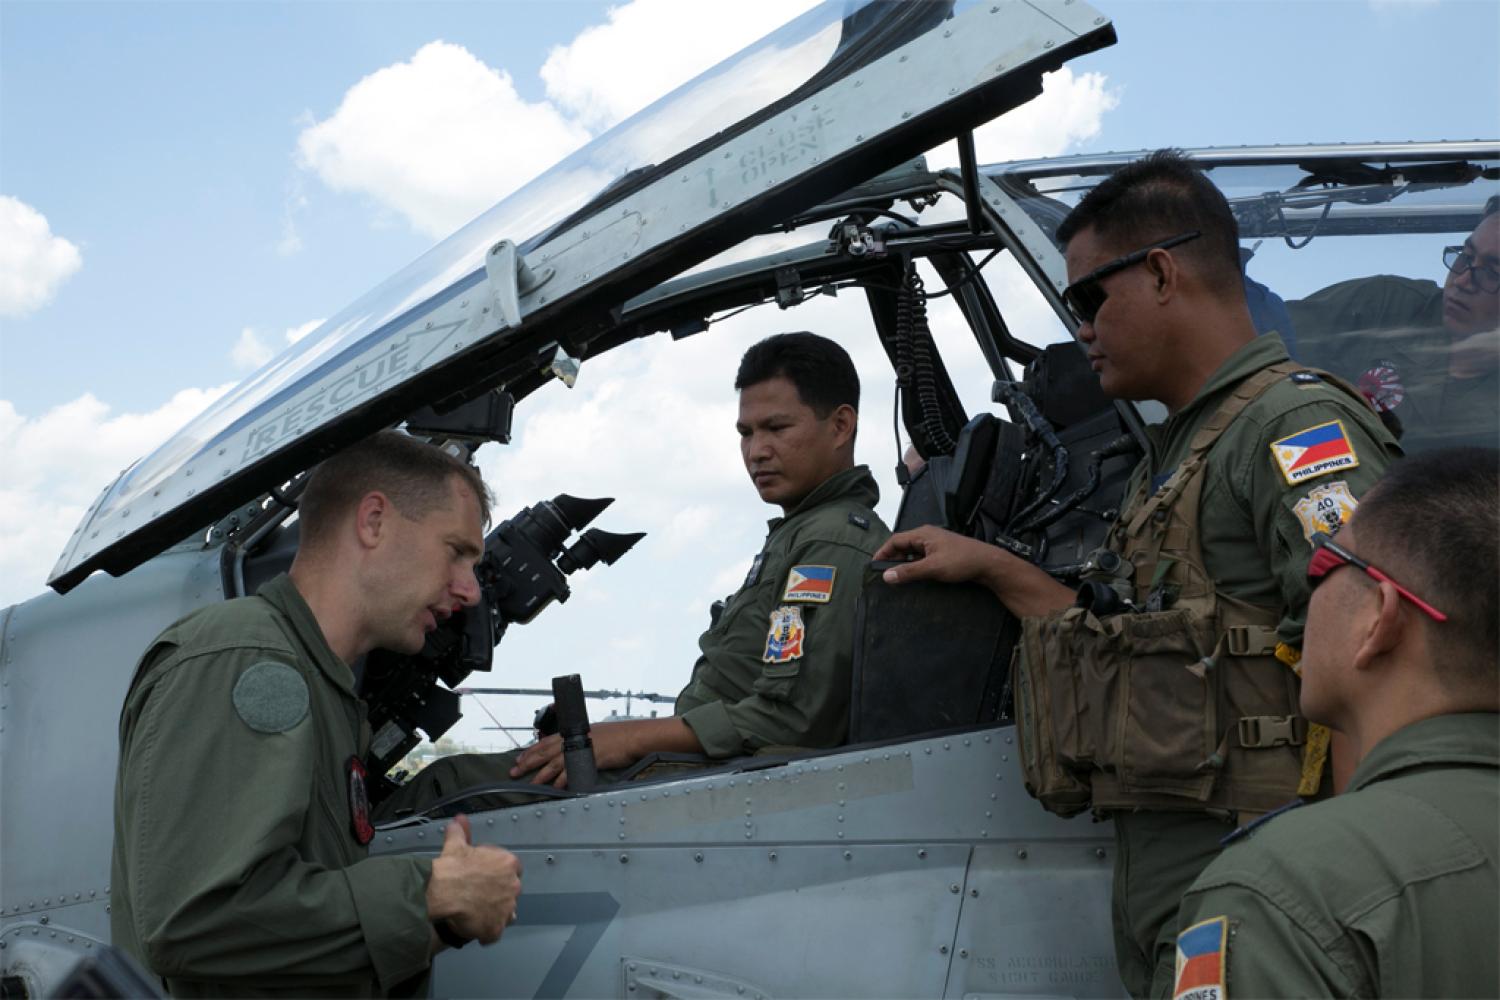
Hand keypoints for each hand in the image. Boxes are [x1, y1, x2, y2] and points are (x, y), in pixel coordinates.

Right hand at [426, 814, 521, 945]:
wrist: (441, 893)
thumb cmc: (451, 867)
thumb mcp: (455, 845)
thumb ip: (461, 832)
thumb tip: (459, 819)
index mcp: (508, 863)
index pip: (512, 868)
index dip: (497, 873)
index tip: (484, 875)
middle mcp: (513, 886)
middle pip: (509, 891)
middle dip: (497, 893)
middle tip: (477, 894)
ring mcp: (506, 910)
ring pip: (505, 913)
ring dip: (494, 913)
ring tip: (476, 913)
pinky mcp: (496, 929)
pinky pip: (493, 933)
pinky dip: (485, 932)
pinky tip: (473, 928)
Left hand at [511, 720, 647, 787]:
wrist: (632, 737)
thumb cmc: (617, 735)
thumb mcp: (595, 734)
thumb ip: (580, 742)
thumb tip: (571, 751)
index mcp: (572, 732)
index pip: (545, 741)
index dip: (531, 750)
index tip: (519, 758)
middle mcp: (572, 740)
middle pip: (544, 752)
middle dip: (528, 762)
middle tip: (514, 771)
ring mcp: (579, 750)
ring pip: (553, 764)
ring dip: (540, 775)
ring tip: (530, 784)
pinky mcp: (587, 760)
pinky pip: (570, 773)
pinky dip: (561, 781)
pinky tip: (553, 788)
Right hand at [874, 526, 1010, 586]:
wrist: (988, 564)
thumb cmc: (961, 561)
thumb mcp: (932, 568)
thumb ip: (909, 572)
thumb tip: (887, 576)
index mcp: (923, 534)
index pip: (895, 540)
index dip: (883, 552)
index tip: (874, 565)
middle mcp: (927, 536)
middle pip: (903, 545)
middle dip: (892, 559)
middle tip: (884, 574)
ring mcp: (935, 545)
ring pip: (913, 553)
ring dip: (904, 564)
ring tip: (897, 577)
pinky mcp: (942, 554)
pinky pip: (922, 558)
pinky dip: (915, 566)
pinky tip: (915, 577)